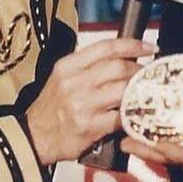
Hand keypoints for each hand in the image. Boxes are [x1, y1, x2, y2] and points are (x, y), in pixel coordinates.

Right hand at [26, 38, 156, 164]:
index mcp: (67, 66)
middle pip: (118, 67)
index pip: (106, 48)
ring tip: (145, 93)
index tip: (149, 47)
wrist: (33, 136)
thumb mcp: (61, 77)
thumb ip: (86, 65)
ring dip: (139, 92)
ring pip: (122, 90)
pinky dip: (132, 114)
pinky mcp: (89, 126)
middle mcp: (73, 82)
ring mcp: (81, 105)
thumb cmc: (52, 107)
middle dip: (138, 70)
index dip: (132, 45)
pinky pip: (120, 117)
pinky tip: (137, 114)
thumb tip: (120, 57)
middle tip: (147, 75)